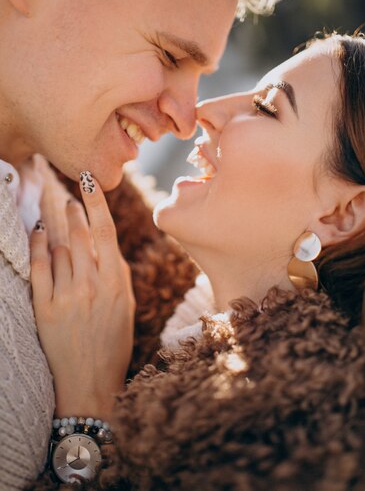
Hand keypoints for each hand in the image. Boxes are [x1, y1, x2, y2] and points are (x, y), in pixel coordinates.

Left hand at [30, 172, 135, 419]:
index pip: (105, 231)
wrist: (89, 384)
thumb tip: (105, 244)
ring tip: (57, 222)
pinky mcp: (45, 309)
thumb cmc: (113, 344)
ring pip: (60, 248)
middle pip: (80, 234)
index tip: (89, 180)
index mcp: (116, 282)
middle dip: (74, 211)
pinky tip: (39, 235)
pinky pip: (39, 267)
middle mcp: (92, 285)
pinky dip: (38, 247)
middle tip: (69, 199)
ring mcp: (67, 296)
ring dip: (58, 231)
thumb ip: (117, 272)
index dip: (96, 202)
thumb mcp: (126, 306)